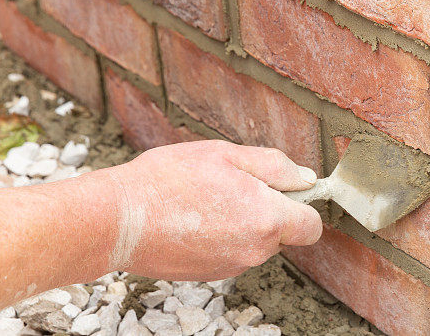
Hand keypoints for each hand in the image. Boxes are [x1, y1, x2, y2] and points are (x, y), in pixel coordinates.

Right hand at [101, 140, 321, 280]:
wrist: (117, 220)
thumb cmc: (168, 181)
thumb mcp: (227, 155)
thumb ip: (275, 166)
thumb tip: (306, 179)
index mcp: (266, 219)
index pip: (312, 226)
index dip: (304, 204)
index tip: (286, 188)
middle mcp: (254, 250)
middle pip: (284, 233)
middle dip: (271, 210)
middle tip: (236, 185)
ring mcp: (232, 266)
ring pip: (257, 242)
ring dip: (245, 222)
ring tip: (209, 199)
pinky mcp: (210, 274)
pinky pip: (233, 252)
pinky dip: (223, 236)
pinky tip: (196, 217)